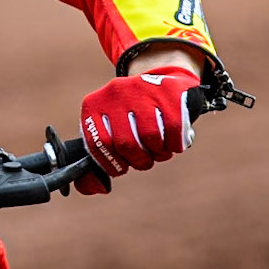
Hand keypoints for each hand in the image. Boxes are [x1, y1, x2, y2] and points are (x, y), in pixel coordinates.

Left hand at [75, 66, 201, 194]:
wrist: (159, 80)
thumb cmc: (128, 118)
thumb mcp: (106, 132)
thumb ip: (97, 161)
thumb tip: (97, 187)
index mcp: (93, 105)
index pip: (99, 144)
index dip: (113, 164)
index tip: (123, 167)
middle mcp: (115, 93)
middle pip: (126, 143)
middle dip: (138, 161)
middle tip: (144, 160)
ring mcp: (142, 89)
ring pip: (150, 136)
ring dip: (158, 153)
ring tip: (159, 151)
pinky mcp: (168, 91)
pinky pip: (174, 128)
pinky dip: (175, 144)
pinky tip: (173, 143)